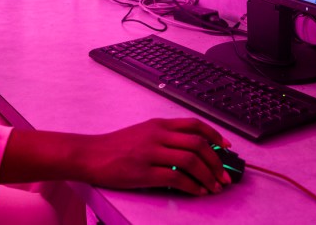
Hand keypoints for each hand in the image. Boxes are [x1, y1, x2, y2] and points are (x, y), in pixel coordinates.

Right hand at [0, 117, 231, 195]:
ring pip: (190, 161)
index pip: (194, 124)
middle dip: (216, 161)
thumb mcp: (141, 133)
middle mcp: (156, 135)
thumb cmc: (115, 146)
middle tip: (224, 175)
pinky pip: (176, 178)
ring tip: (214, 186)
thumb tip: (192, 150)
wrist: (90, 155)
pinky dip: (192, 186)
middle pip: (197, 143)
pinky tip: (197, 192)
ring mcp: (150, 153)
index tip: (226, 147)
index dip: (215, 135)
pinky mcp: (144, 172)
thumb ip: (164, 138)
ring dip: (208, 175)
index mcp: (157, 124)